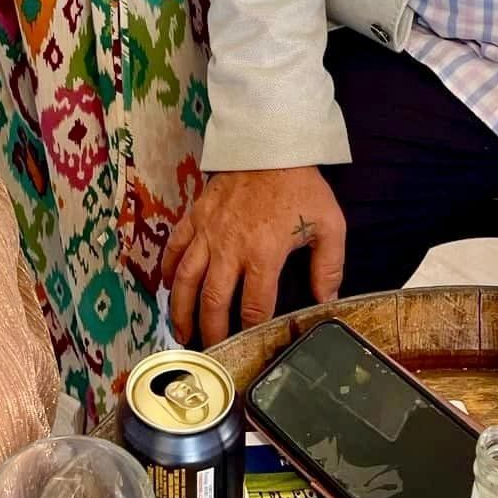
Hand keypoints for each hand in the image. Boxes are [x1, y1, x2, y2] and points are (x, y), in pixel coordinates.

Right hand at [161, 167, 344, 346]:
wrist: (270, 144)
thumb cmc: (301, 186)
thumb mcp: (329, 225)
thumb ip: (328, 266)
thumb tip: (325, 301)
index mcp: (263, 253)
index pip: (254, 306)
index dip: (250, 331)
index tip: (248, 346)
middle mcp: (230, 248)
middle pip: (213, 300)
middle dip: (210, 332)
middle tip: (209, 354)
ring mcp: (208, 232)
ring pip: (186, 279)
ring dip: (180, 310)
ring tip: (181, 333)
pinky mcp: (195, 216)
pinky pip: (175, 247)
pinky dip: (168, 269)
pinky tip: (168, 287)